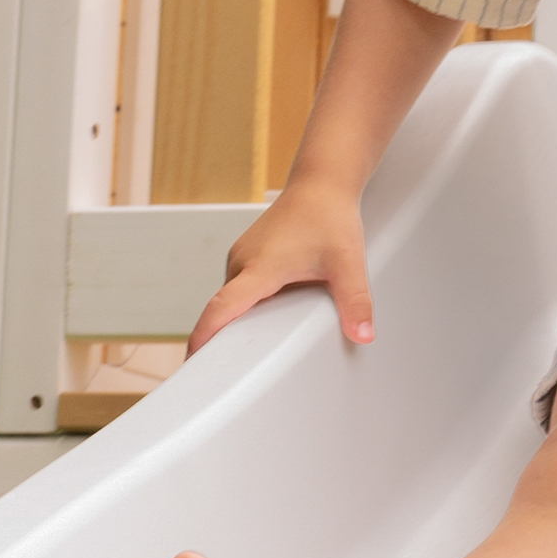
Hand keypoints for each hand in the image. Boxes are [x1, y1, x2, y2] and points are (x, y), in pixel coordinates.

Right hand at [186, 174, 373, 353]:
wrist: (321, 183)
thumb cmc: (330, 217)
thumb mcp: (348, 263)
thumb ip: (356, 301)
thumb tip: (364, 335)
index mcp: (260, 268)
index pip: (221, 307)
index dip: (204, 336)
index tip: (192, 362)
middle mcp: (243, 261)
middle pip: (223, 308)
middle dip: (220, 339)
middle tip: (224, 374)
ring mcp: (242, 255)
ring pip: (231, 297)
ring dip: (236, 320)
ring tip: (245, 349)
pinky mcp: (247, 253)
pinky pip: (238, 286)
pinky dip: (244, 304)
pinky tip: (262, 317)